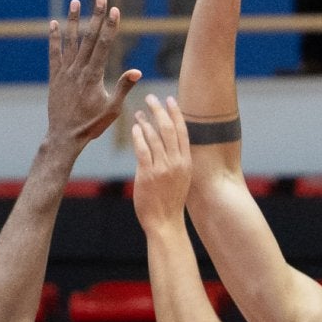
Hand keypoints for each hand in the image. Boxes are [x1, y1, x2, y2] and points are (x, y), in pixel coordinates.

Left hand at [43, 0, 140, 152]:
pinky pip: (54, 54)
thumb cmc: (91, 125)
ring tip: (76, 2)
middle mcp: (78, 70)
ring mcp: (65, 72)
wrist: (65, 137)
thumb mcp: (112, 109)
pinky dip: (54, 38)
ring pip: (70, 41)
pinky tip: (53, 23)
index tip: (114, 10)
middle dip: (95, 16)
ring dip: (73, 21)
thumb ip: (123, 88)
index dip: (109, 26)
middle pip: (88, 38)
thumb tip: (138, 71)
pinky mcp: (55, 77)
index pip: (103, 46)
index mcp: (93, 77)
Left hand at [130, 92, 192, 231]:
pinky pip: (143, 149)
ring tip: (139, 113)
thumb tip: (166, 145)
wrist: (165, 223)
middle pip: (169, 129)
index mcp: (186, 162)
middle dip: (160, 110)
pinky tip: (135, 127)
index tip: (170, 100)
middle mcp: (176, 162)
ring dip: (146, 121)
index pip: (183, 131)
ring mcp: (163, 168)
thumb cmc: (170, 202)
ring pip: (155, 137)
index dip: (176, 113)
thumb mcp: (180, 179)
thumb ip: (175, 161)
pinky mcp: (148, 174)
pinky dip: (139, 136)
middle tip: (151, 98)